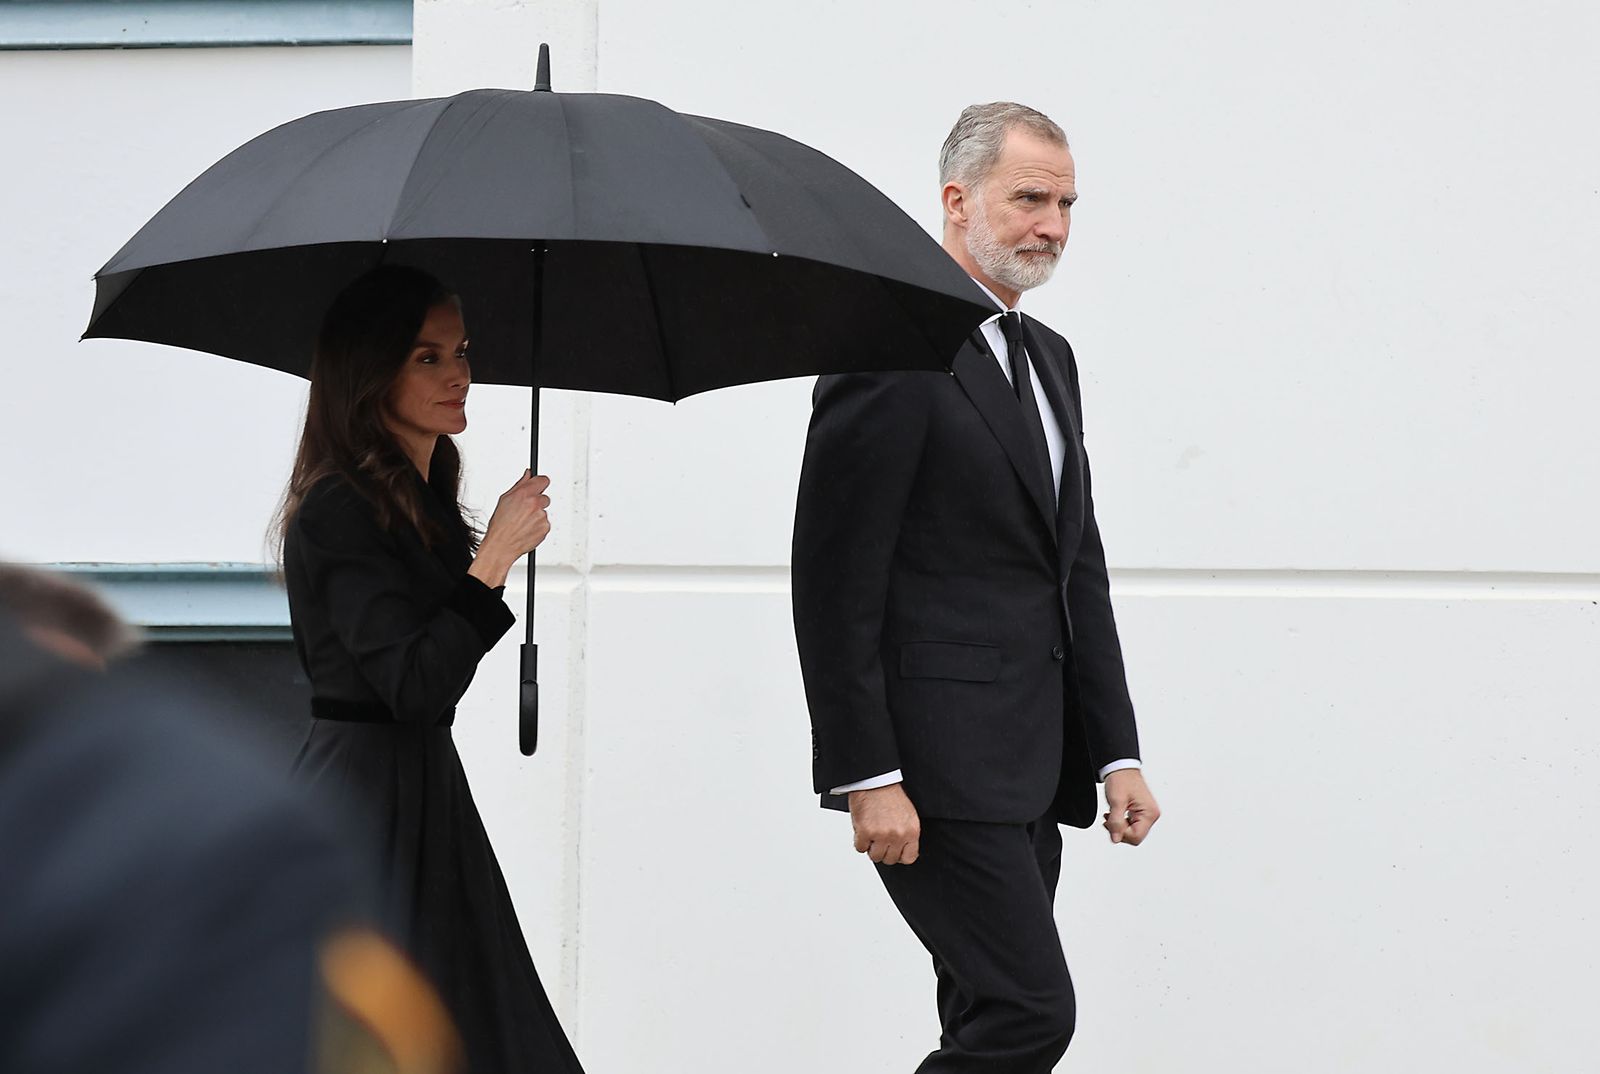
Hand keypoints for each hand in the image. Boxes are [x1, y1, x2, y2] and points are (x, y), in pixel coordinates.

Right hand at [469, 471, 551, 587]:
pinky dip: (538, 526)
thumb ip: (520, 485)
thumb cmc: (500, 525)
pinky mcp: (545, 528)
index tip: (538, 486)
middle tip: (524, 511)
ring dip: (536, 516)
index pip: (543, 480)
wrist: (501, 545)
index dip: (540, 483)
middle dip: (537, 502)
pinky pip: (545, 524)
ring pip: (543, 512)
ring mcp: (541, 516)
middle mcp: (535, 503)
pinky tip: (526, 529)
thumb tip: (528, 474)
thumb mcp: (505, 499)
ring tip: (522, 523)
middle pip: (544, 497)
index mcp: (524, 494)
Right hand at [848, 783, 920, 864]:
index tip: (894, 850)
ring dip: (871, 847)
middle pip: (890, 859)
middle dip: (884, 850)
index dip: (899, 855)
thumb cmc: (890, 795)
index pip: (909, 857)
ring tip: (871, 834)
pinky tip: (863, 830)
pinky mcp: (865, 832)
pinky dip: (860, 841)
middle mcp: (898, 835)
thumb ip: (907, 834)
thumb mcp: (908, 815)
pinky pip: (860, 848)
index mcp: (912, 831)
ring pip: (875, 856)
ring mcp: (881, 835)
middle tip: (880, 839)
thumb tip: (903, 850)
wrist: (875, 781)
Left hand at [1103, 769, 1159, 845]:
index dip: (1121, 833)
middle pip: (1135, 836)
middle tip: (1109, 820)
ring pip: (1133, 831)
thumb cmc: (1121, 779)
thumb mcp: (1116, 802)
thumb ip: (1116, 822)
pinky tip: (1115, 815)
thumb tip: (1115, 839)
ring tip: (1111, 816)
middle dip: (1120, 830)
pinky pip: (1132, 824)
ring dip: (1119, 826)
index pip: (1136, 836)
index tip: (1111, 824)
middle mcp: (1151, 814)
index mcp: (1149, 813)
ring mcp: (1147, 813)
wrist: (1121, 767)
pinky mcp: (1141, 811)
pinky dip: (1121, 822)